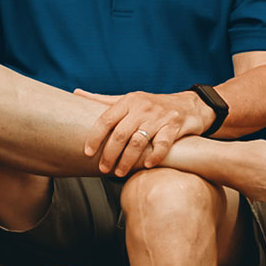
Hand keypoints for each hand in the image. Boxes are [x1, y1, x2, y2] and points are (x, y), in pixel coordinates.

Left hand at [76, 88, 209, 175]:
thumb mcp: (129, 99)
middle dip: (109, 154)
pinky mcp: (175, 126)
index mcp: (128, 101)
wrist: (189, 105)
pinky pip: (163, 143)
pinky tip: (146, 165)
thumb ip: (104, 100)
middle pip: (120, 134)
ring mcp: (159, 117)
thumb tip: (76, 93)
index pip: (106, 119)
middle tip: (103, 168)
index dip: (95, 136)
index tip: (88, 152)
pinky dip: (154, 156)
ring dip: (127, 160)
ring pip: (138, 141)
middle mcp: (142, 107)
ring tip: (119, 172)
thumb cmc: (153, 105)